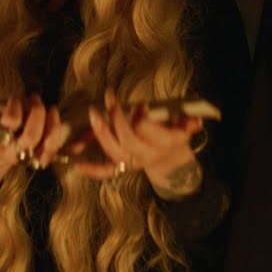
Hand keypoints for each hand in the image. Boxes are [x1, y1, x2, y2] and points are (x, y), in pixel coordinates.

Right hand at [0, 95, 70, 192]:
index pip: (9, 123)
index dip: (14, 108)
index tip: (14, 98)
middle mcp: (13, 150)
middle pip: (31, 136)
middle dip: (36, 114)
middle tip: (35, 99)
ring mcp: (28, 155)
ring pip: (46, 144)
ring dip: (51, 124)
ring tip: (50, 107)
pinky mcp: (40, 156)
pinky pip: (53, 150)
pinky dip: (57, 135)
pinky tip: (55, 119)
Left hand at [79, 90, 205, 199]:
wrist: (172, 160)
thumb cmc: (175, 134)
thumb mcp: (185, 126)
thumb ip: (188, 121)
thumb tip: (193, 120)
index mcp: (164, 143)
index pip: (147, 130)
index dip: (141, 117)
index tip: (140, 104)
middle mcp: (147, 155)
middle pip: (127, 139)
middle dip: (117, 118)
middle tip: (110, 98)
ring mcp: (133, 163)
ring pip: (114, 152)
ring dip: (102, 134)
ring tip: (93, 114)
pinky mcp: (123, 168)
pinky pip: (107, 172)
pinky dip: (93, 170)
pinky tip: (78, 166)